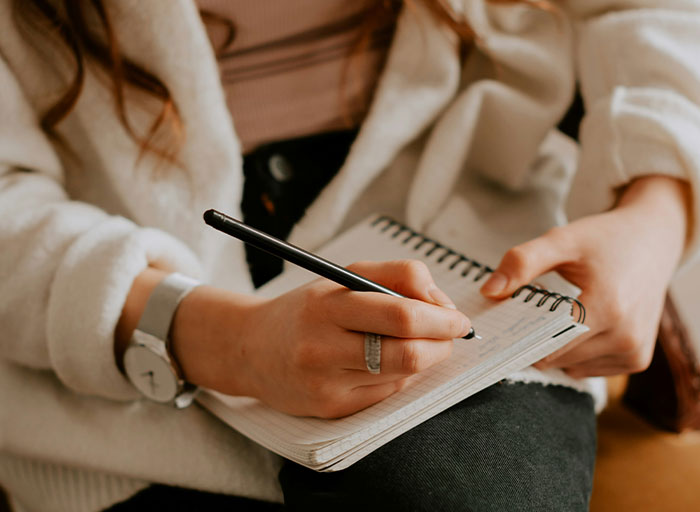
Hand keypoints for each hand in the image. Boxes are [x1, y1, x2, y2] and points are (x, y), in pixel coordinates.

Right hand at [172, 260, 469, 417]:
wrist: (251, 349)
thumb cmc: (306, 310)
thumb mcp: (344, 276)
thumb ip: (398, 277)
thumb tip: (442, 305)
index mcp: (327, 306)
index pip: (401, 315)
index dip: (442, 318)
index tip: (458, 318)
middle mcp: (323, 349)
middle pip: (409, 353)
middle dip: (443, 342)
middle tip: (452, 332)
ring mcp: (327, 385)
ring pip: (404, 376)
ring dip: (427, 358)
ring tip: (420, 342)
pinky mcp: (332, 410)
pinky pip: (387, 395)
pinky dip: (401, 376)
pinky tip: (388, 362)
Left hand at [480, 176, 689, 377]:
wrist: (654, 242)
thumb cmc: (605, 240)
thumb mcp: (562, 240)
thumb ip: (523, 262)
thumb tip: (489, 291)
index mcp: (608, 307)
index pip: (546, 341)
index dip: (518, 333)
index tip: (501, 322)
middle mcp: (625, 336)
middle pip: (554, 357)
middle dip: (534, 337)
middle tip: (533, 308)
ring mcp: (633, 352)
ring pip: (568, 366)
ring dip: (555, 346)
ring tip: (562, 311)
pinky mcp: (637, 360)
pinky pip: (587, 369)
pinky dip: (575, 352)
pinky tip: (581, 324)